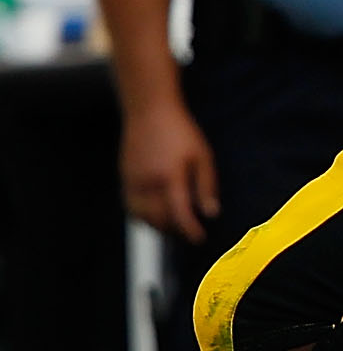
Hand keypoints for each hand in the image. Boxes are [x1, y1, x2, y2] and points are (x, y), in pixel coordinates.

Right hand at [120, 102, 218, 243]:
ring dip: (157, 226)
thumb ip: (206, 186)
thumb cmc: (180, 132)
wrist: (149, 111)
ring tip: (174, 226)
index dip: (189, 230)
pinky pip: (131, 207)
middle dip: (174, 230)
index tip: (199, 239)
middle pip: (158, 219)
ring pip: (141, 217)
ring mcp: (132, 181)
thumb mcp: (202, 156)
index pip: (179, 213)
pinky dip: (143, 216)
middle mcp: (147, 182)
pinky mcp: (124, 179)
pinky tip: (157, 214)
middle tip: (190, 232)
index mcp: (169, 176)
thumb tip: (211, 213)